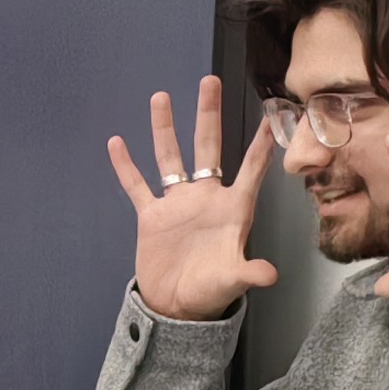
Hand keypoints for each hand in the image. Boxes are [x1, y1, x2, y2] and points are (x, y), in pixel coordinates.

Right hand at [106, 76, 279, 321]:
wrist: (176, 308)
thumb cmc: (210, 294)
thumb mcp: (232, 281)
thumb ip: (249, 273)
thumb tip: (270, 275)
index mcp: (231, 210)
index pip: (250, 170)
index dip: (260, 145)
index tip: (271, 116)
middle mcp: (205, 198)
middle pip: (207, 147)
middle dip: (208, 115)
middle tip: (210, 81)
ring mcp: (177, 205)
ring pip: (170, 157)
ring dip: (165, 128)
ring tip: (161, 97)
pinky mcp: (152, 217)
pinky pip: (137, 186)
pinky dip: (126, 166)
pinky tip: (117, 143)